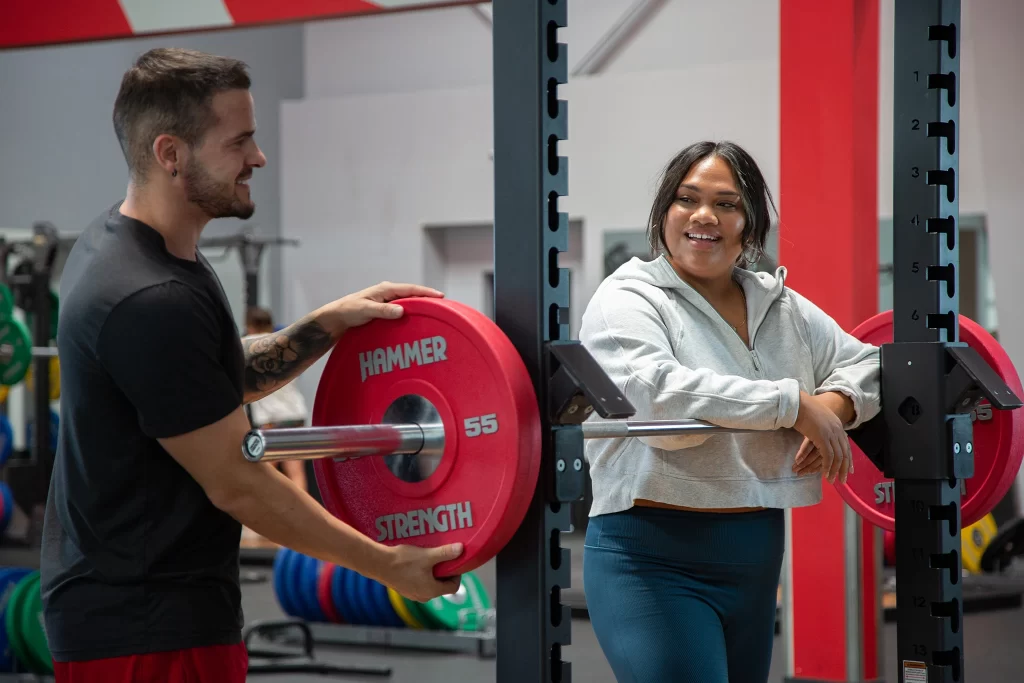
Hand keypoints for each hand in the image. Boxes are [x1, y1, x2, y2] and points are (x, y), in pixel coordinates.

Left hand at [322, 282, 443, 332]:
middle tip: (445, 305)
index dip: (427, 292)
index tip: (441, 296)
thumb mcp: (365, 311)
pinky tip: (419, 319)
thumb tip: (402, 311)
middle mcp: (388, 292)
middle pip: (413, 294)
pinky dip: (413, 311)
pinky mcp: (385, 309)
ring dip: (421, 305)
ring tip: (436, 312)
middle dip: (428, 298)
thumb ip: (383, 311)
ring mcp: (387, 300)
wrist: (336, 317)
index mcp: (385, 289)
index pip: (411, 289)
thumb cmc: (349, 312)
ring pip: (409, 301)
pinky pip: (404, 308)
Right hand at [377, 542, 463, 602]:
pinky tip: (417, 562)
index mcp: (432, 591)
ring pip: (430, 584)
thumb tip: (461, 549)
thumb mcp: (427, 556)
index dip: (457, 574)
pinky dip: (422, 574)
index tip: (454, 562)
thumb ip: (445, 553)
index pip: (453, 587)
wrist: (378, 564)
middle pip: (442, 586)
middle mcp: (423, 596)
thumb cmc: (403, 561)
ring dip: (432, 573)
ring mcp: (413, 594)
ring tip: (429, 558)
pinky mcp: (404, 589)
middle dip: (444, 572)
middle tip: (442, 558)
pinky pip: (419, 583)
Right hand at [792, 391, 851, 483]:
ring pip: (838, 457)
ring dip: (835, 470)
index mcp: (837, 425)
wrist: (797, 403)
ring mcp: (831, 434)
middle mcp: (837, 430)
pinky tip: (825, 474)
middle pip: (845, 453)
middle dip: (844, 468)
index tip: (849, 470)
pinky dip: (828, 467)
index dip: (848, 459)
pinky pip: (828, 456)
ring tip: (832, 480)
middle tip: (843, 479)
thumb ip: (822, 426)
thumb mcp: (818, 418)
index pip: (847, 446)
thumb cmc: (802, 409)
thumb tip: (820, 432)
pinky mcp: (823, 438)